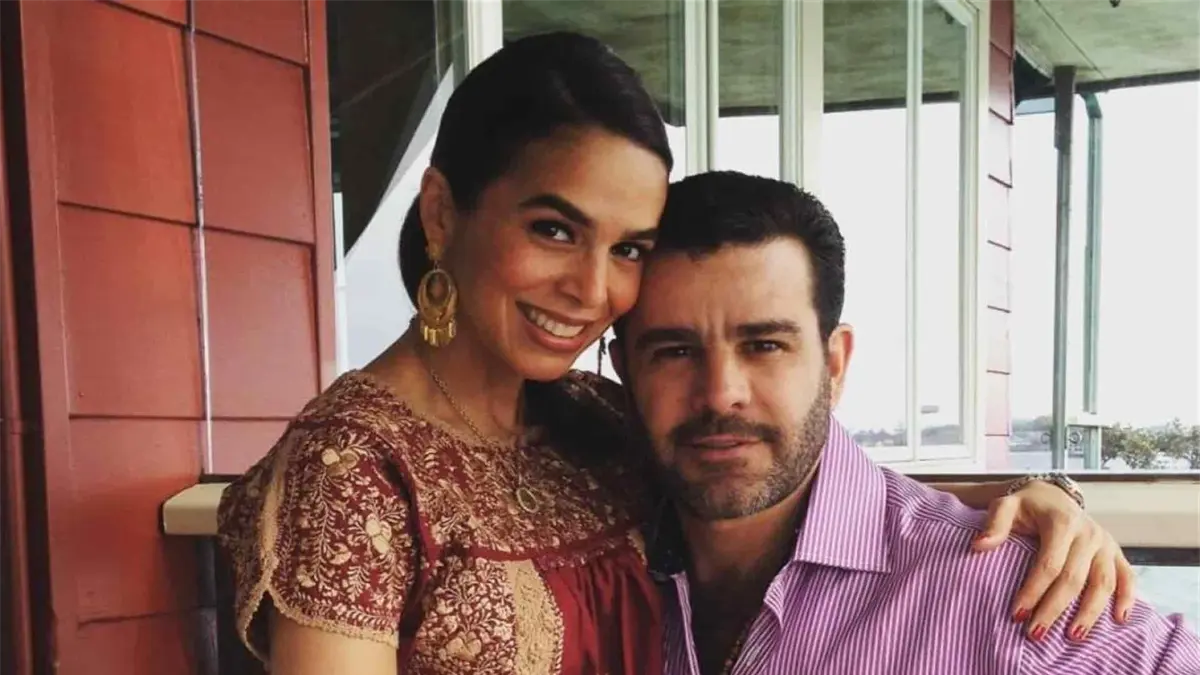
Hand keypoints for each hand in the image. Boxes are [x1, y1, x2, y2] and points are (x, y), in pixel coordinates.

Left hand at [972, 480, 1136, 640]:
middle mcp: (1088, 533)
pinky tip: (1119, 620)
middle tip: (1036, 633)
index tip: (1016, 614)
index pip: (1048, 564)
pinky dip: (1127, 598)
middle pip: (1074, 578)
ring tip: (1072, 637)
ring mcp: (1105, 544)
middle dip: (1054, 609)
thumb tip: (978, 545)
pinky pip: (1128, 577)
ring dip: (1090, 613)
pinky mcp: (1116, 552)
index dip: (1033, 590)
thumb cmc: (1026, 506)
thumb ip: (994, 524)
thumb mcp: (1006, 506)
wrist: (1053, 496)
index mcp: (1061, 522)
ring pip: (1103, 583)